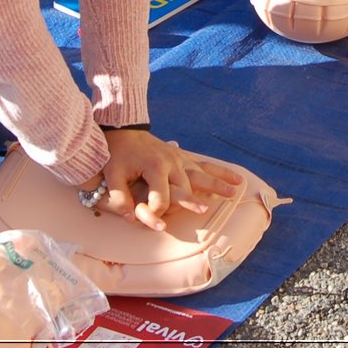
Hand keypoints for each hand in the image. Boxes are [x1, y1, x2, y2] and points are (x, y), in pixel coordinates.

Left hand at [94, 129, 241, 231]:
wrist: (124, 130)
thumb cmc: (117, 154)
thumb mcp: (111, 174)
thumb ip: (118, 197)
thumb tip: (130, 217)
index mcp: (155, 167)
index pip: (161, 197)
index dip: (154, 211)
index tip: (145, 216)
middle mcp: (171, 162)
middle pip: (186, 186)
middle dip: (193, 200)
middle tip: (204, 210)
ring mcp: (180, 159)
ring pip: (202, 174)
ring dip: (218, 183)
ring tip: (234, 191)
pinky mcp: (183, 157)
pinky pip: (205, 165)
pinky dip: (220, 172)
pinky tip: (235, 178)